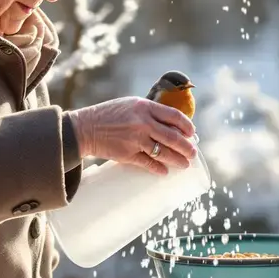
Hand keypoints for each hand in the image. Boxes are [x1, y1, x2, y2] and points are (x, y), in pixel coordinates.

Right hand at [68, 97, 196, 175]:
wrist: (85, 128)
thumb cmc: (109, 115)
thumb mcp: (131, 105)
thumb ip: (150, 113)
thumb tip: (171, 125)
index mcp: (145, 107)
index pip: (174, 116)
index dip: (187, 126)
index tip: (192, 133)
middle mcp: (143, 123)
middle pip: (173, 137)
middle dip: (187, 147)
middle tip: (193, 154)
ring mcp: (136, 139)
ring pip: (164, 152)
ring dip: (178, 160)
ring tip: (184, 165)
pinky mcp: (128, 154)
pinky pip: (148, 163)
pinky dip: (158, 168)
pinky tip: (164, 172)